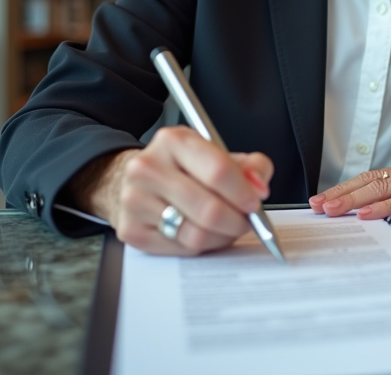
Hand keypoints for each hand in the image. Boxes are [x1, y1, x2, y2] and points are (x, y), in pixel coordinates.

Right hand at [69, 126, 273, 255]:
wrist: (139, 181)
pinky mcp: (131, 230)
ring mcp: (135, 200)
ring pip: (196, 234)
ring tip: (228, 228)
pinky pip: (181, 249)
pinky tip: (204, 233)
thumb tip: (258, 186)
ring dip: (222, 237)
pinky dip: (202, 246)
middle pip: (209, 209)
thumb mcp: (217, 154)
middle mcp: (148, 167)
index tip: (256, 203)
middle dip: (238, 221)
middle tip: (247, 222)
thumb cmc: (185, 169)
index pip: (218, 171)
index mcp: (173, 141)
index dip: (244, 192)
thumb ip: (250, 166)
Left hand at [308, 146, 390, 218]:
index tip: (325, 198)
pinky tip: (367, 214)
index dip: (347, 187)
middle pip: (370, 180)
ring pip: (382, 187)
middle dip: (340, 194)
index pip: (373, 176)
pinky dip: (383, 206)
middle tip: (315, 206)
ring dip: (352, 200)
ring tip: (330, 209)